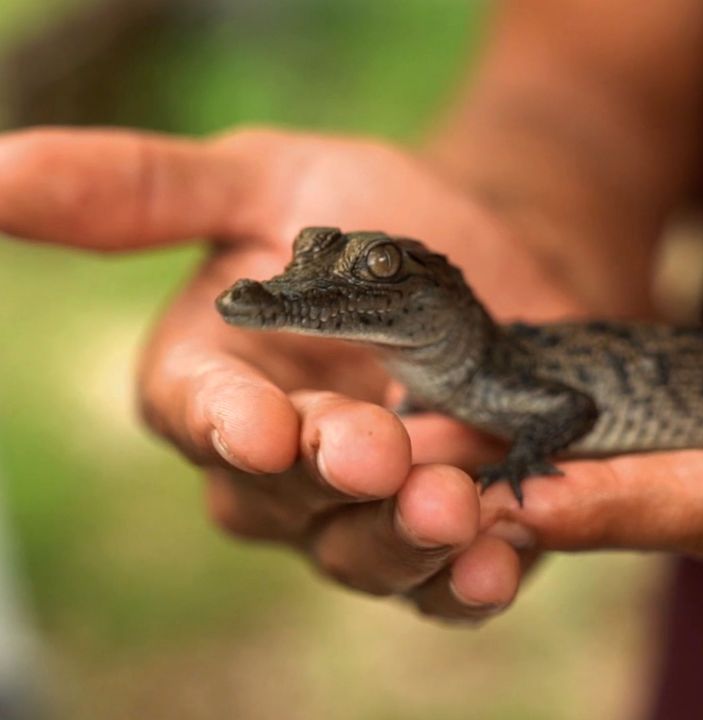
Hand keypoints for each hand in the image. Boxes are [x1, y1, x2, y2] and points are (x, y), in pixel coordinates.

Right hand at [0, 126, 580, 621]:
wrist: (495, 253)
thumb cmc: (369, 218)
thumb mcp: (265, 179)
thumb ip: (145, 189)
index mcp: (215, 380)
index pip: (198, 412)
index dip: (224, 422)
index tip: (262, 425)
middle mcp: (275, 465)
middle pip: (280, 495)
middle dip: (329, 475)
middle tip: (381, 450)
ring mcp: (357, 512)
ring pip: (358, 552)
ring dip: (401, 538)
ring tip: (453, 506)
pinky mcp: (440, 541)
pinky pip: (441, 585)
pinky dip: (466, 583)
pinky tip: (495, 565)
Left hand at [406, 201, 702, 630]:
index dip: (638, 502)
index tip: (530, 496)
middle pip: (688, 523)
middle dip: (567, 506)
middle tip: (446, 478)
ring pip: (684, 521)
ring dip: (578, 498)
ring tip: (463, 467)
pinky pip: (700, 508)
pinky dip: (625, 487)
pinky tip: (546, 463)